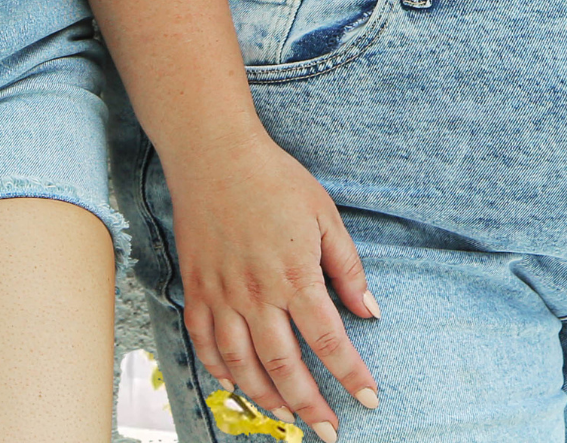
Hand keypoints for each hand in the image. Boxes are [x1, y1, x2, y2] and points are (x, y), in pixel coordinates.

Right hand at [164, 127, 380, 441]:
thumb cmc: (274, 178)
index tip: (370, 400)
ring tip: (288, 416)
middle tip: (329, 431)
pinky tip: (235, 384)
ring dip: (267, 398)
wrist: (213, 152)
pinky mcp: (196, 288)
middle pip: (285, 366)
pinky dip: (220, 371)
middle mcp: (256, 293)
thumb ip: (347, 268)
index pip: (329, 340)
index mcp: (294, 274)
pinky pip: (205, 343)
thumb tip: (370, 312)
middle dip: (310, 406)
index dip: (351, 376)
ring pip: (243, 365)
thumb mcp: (324, 214)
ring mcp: (222, 293)